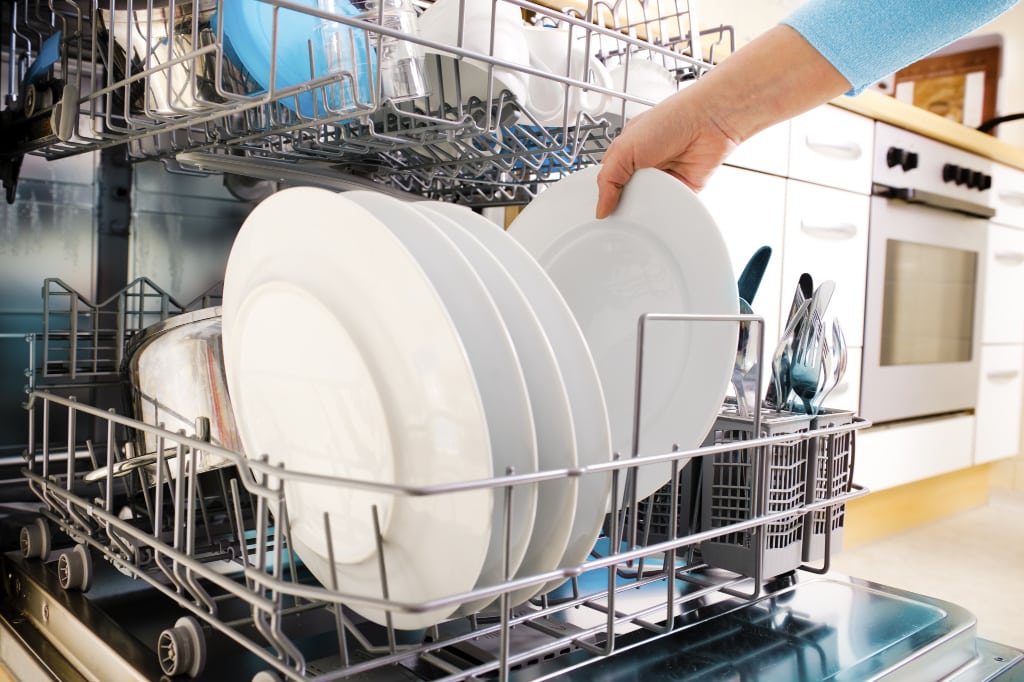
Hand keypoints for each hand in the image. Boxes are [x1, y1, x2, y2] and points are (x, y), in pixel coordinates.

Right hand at [595, 88, 738, 218]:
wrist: (708, 122)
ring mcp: (664, 178)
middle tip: (622, 210)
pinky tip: (664, 201)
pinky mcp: (682, 188)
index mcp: (627, 151)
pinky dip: (667, 207)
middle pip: (626, 196)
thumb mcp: (624, 147)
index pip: (608, 180)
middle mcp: (645, 165)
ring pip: (647, 204)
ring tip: (646, 199)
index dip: (602, 195)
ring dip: (646, 205)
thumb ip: (607, 179)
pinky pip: (670, 206)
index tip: (600, 210)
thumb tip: (601, 208)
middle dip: (624, 203)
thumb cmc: (671, 119)